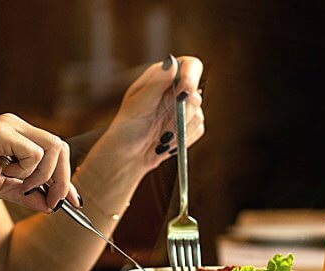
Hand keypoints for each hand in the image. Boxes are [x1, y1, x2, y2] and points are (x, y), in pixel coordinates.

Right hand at [0, 114, 80, 212]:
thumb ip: (24, 193)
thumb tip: (49, 206)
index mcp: (18, 135)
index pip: (54, 152)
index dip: (67, 178)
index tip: (73, 202)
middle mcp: (17, 125)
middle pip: (61, 148)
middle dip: (63, 179)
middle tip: (54, 202)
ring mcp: (10, 125)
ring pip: (53, 148)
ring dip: (44, 176)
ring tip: (22, 186)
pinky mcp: (2, 132)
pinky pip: (34, 154)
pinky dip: (26, 171)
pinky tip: (5, 172)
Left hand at [101, 55, 204, 170]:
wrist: (128, 155)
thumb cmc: (126, 127)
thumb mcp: (137, 104)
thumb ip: (156, 84)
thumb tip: (171, 61)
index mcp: (163, 77)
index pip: (190, 65)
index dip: (192, 76)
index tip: (184, 91)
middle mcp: (177, 90)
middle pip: (196, 93)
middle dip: (181, 112)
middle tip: (164, 123)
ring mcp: (186, 108)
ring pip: (198, 114)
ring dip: (178, 129)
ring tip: (159, 135)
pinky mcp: (191, 126)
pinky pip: (198, 129)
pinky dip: (182, 138)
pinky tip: (166, 141)